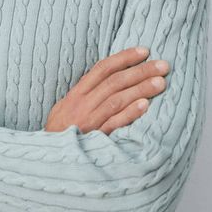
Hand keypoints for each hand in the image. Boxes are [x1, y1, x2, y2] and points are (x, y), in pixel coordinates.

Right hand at [45, 47, 169, 134]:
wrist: (47, 160)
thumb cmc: (60, 134)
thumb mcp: (65, 108)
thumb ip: (85, 95)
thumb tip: (108, 80)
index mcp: (77, 94)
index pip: (103, 68)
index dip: (124, 57)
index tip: (145, 51)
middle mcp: (82, 104)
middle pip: (114, 82)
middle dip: (140, 71)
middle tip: (163, 65)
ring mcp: (88, 121)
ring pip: (116, 99)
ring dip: (140, 89)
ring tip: (160, 82)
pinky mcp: (94, 139)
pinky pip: (114, 124)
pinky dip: (129, 114)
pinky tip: (146, 105)